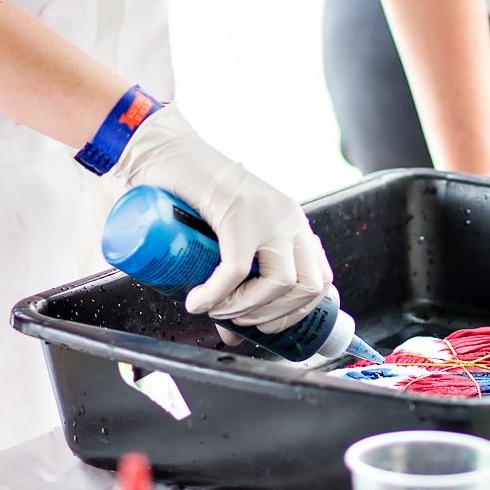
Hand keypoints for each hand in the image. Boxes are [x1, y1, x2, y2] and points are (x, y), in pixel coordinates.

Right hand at [113, 103, 332, 333]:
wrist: (169, 153)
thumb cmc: (192, 198)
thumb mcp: (224, 243)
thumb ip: (234, 287)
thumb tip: (234, 336)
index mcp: (293, 224)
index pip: (320, 279)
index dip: (296, 312)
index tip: (265, 325)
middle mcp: (288, 219)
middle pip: (308, 287)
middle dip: (274, 318)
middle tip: (238, 321)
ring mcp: (267, 215)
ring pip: (280, 283)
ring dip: (246, 310)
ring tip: (217, 310)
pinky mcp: (238, 214)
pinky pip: (236, 272)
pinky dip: (216, 297)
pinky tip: (197, 302)